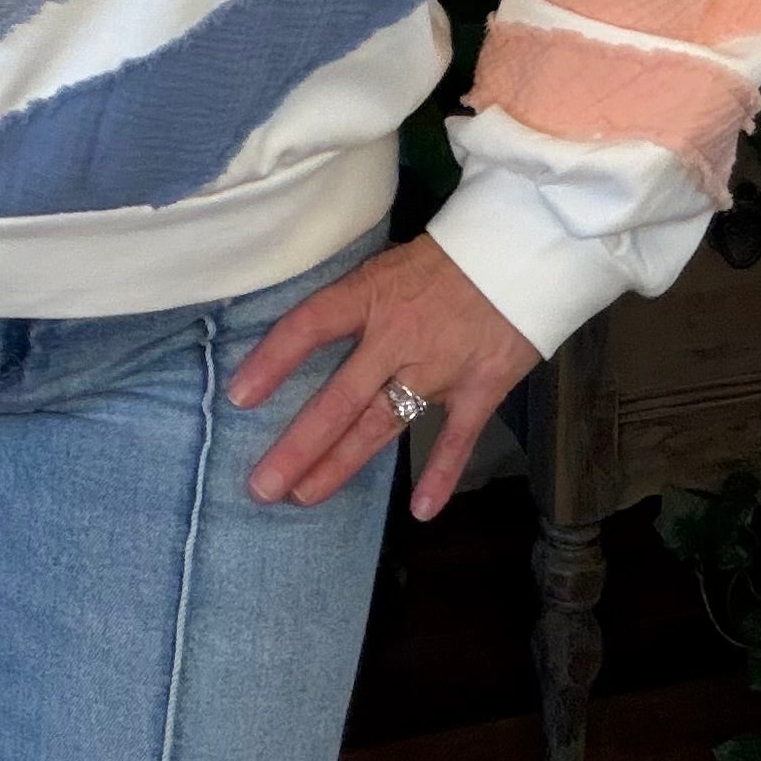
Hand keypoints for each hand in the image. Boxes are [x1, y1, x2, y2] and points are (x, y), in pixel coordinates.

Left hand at [227, 233, 540, 522]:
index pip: (308, 327)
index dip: (271, 361)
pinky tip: (421, 511)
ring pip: (382, 424)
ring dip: (342, 463)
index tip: (238, 397)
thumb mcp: (387, 265)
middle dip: (298, 446)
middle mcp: (397, 336)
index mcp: (369, 295)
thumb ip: (356, 304)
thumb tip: (312, 336)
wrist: (521, 248)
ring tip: (304, 496)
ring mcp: (439, 368)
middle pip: (338, 399)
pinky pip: (457, 438)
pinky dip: (441, 474)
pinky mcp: (481, 387)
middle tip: (262, 486)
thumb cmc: (447, 256)